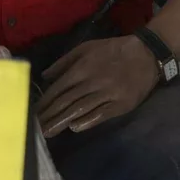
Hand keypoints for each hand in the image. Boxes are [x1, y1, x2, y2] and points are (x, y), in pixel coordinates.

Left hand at [36, 35, 159, 137]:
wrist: (146, 54)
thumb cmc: (112, 50)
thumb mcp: (86, 48)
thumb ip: (64, 62)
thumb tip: (44, 76)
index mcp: (82, 68)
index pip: (59, 88)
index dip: (45, 101)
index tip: (33, 111)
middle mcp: (92, 82)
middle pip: (67, 101)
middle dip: (50, 115)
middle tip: (35, 127)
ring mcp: (107, 94)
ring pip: (81, 110)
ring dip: (63, 122)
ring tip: (49, 132)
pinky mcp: (121, 104)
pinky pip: (101, 115)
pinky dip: (87, 122)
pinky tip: (74, 128)